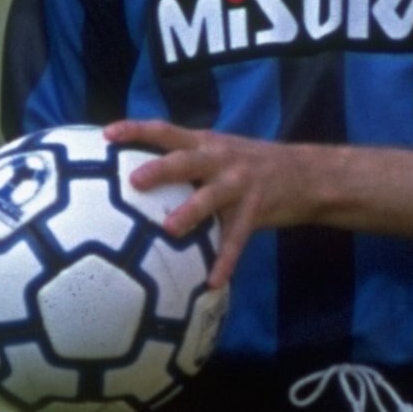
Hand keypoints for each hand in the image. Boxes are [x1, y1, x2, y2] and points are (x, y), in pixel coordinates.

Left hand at [106, 121, 317, 286]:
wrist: (305, 173)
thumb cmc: (249, 164)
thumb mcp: (218, 150)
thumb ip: (186, 158)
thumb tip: (135, 173)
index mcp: (205, 142)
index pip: (165, 131)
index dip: (136, 130)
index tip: (107, 134)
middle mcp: (220, 159)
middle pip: (186, 160)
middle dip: (161, 169)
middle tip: (134, 181)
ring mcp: (239, 184)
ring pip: (211, 197)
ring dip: (190, 212)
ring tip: (170, 229)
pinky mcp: (255, 210)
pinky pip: (237, 239)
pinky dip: (225, 261)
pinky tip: (212, 281)